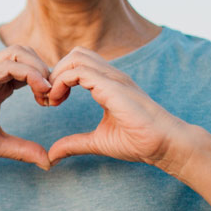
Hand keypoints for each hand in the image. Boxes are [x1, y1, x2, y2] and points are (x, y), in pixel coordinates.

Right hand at [0, 45, 52, 168]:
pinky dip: (30, 74)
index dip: (46, 80)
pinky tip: (39, 92)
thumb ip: (21, 149)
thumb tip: (48, 161)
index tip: (54, 102)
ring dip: (40, 68)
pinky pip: (9, 65)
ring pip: (20, 51)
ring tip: (47, 93)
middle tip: (54, 96)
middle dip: (47, 70)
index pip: (28, 67)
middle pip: (27, 52)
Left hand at [45, 47, 191, 169]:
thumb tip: (52, 156)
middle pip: (75, 54)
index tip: (50, 102)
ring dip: (56, 75)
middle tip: (47, 98)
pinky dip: (61, 82)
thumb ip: (74, 144)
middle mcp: (110, 76)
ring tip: (51, 99)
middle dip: (54, 72)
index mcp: (108, 84)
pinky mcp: (112, 86)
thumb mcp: (97, 142)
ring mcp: (113, 78)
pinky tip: (57, 101)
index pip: (78, 65)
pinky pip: (78, 71)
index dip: (58, 79)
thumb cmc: (138, 142)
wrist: (164, 144)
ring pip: (75, 57)